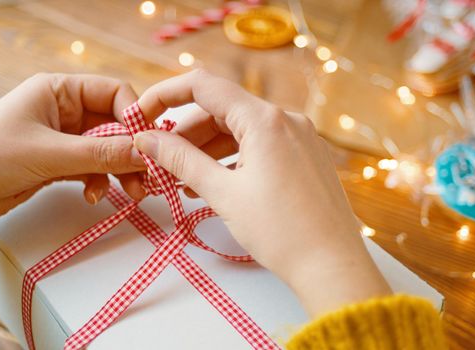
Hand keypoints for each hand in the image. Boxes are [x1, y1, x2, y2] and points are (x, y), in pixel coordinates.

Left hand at [0, 73, 147, 228]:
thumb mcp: (48, 153)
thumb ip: (99, 154)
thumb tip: (144, 155)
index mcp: (59, 91)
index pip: (114, 93)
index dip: (135, 117)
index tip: (150, 144)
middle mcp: (64, 111)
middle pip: (114, 126)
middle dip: (131, 151)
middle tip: (147, 176)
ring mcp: (62, 139)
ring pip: (106, 151)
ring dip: (120, 171)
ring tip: (131, 193)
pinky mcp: (58, 163)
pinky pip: (92, 169)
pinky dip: (99, 182)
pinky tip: (93, 195)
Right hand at [133, 70, 390, 316]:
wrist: (332, 266)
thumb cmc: (281, 232)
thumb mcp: (224, 193)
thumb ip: (181, 160)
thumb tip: (147, 139)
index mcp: (265, 119)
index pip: (204, 85)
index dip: (165, 94)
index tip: (142, 115)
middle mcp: (287, 119)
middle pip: (222, 109)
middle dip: (186, 131)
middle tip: (160, 158)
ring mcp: (300, 136)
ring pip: (241, 129)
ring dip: (208, 148)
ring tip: (182, 178)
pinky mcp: (305, 155)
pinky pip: (261, 145)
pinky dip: (234, 157)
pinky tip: (214, 181)